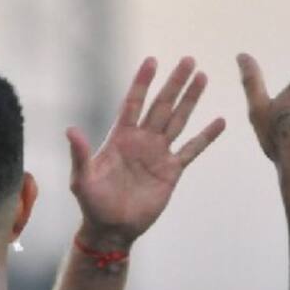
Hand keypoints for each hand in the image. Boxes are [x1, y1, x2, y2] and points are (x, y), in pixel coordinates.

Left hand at [68, 56, 225, 246]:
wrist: (111, 229)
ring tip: (202, 77)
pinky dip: (206, 137)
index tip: (151, 61)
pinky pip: (191, 150)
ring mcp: (157, 155)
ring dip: (190, 100)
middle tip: (188, 59)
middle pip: (160, 106)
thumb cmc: (92, 205)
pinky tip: (219, 121)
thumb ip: (79, 154)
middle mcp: (141, 142)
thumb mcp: (81, 179)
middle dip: (173, 83)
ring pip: (178, 121)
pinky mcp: (171, 172)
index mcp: (120, 139)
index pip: (133, 104)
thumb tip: (70, 130)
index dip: (142, 83)